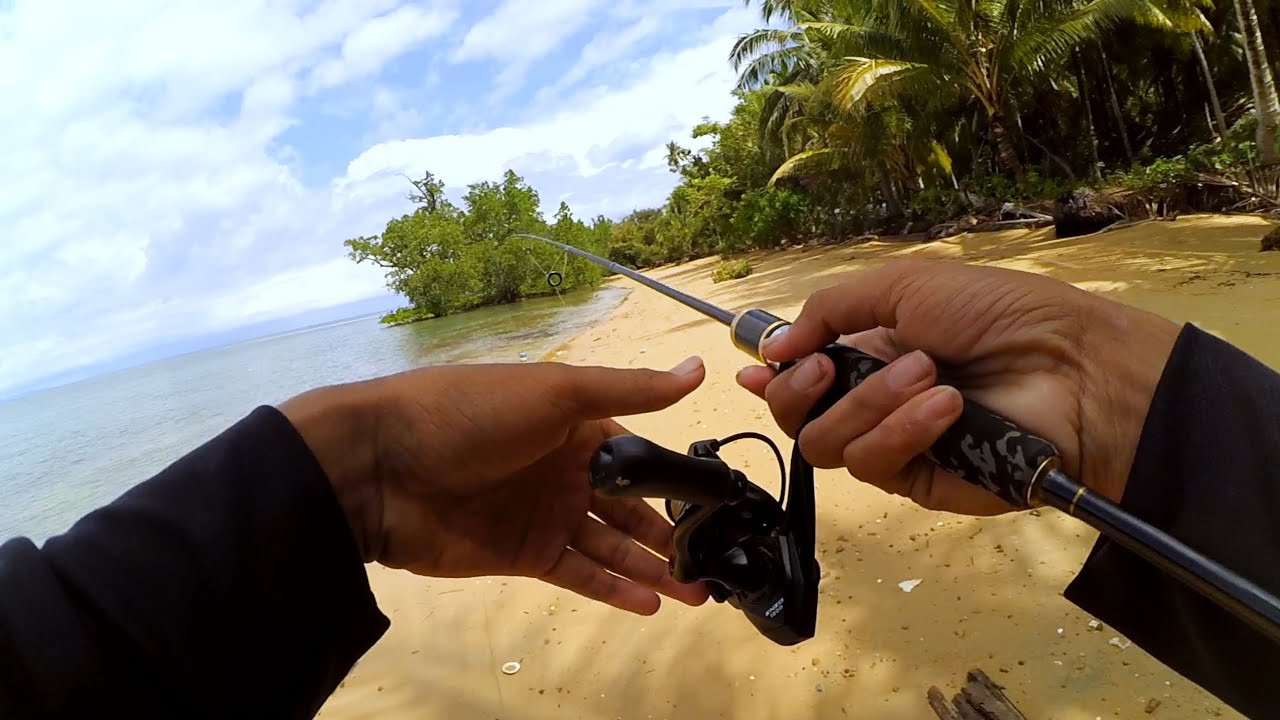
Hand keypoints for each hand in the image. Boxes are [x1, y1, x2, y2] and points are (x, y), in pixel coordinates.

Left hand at [280, 357, 711, 615]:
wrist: (382, 466)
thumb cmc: (471, 413)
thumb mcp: (556, 391)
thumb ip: (630, 389)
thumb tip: (698, 370)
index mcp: (575, 424)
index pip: (640, 454)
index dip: (677, 479)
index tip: (721, 504)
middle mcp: (565, 470)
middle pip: (630, 507)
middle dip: (672, 533)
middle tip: (717, 560)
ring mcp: (544, 515)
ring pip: (611, 546)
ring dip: (652, 569)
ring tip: (698, 593)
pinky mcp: (523, 555)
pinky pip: (579, 574)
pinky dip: (614, 589)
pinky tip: (651, 603)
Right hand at [736, 259, 1181, 515]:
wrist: (1073, 368)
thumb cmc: (1000, 314)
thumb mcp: (907, 285)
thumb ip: (831, 308)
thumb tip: (776, 345)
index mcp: (868, 350)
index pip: (800, 373)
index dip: (771, 374)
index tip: (755, 368)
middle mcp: (871, 400)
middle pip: (794, 416)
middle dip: (799, 389)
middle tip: (829, 366)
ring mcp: (893, 443)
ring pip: (824, 443)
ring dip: (867, 404)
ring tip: (928, 375)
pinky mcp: (918, 482)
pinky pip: (874, 465)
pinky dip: (901, 431)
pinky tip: (945, 408)